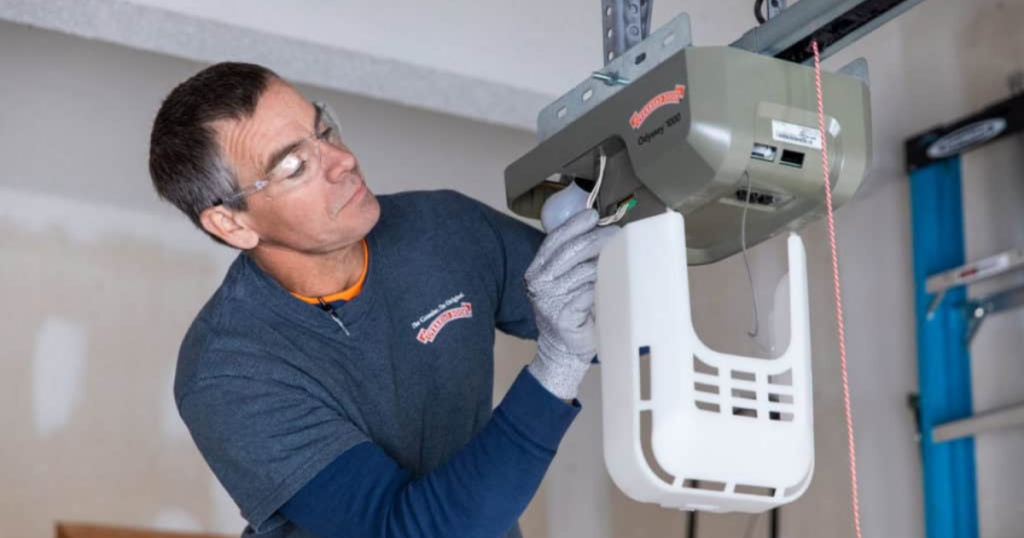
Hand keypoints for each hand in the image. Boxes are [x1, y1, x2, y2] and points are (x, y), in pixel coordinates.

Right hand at [525, 209, 618, 399]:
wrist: (564, 350)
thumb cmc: (572, 312)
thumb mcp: (567, 281)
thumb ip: (574, 260)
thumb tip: (599, 231)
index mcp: (537, 270)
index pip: (554, 240)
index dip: (574, 225)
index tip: (593, 215)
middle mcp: (538, 282)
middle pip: (571, 251)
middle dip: (597, 239)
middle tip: (617, 234)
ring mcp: (548, 299)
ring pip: (584, 270)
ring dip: (606, 264)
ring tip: (621, 260)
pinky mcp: (562, 314)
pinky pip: (589, 292)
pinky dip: (604, 287)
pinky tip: (613, 285)